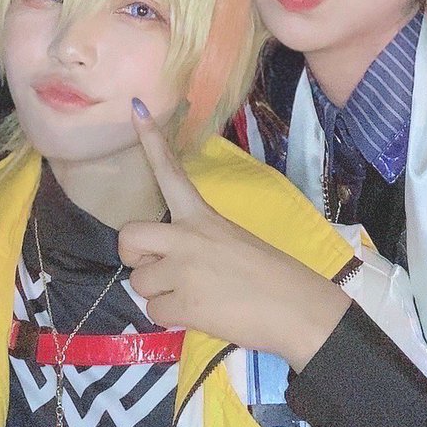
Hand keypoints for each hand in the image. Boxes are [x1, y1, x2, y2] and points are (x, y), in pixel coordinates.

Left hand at [119, 102, 348, 369]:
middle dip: (133, 255)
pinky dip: (171, 318)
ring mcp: (182, 270)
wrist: (296, 308)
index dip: (150, 140)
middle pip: (129, 236)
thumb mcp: (232, 240)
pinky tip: (197, 314)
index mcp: (202, 215)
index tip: (136, 108)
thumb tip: (170, 262)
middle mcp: (186, 236)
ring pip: (139, 283)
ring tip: (193, 296)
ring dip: (159, 294)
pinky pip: (154, 312)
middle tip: (155, 266)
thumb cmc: (271, 275)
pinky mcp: (183, 304)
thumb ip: (197, 242)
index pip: (171, 171)